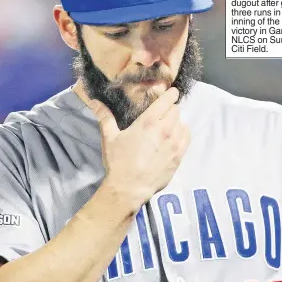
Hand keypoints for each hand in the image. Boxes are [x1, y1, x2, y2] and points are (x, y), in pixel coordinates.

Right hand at [88, 88, 190, 209]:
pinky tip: (174, 137)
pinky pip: (187, 138)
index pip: (167, 100)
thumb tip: (94, 102)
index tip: (171, 93)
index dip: (170, 94)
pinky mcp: (179, 156)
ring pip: (182, 123)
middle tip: (163, 113)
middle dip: (170, 109)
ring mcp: (174, 144)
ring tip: (168, 127)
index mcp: (148, 122)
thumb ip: (105, 117)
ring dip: (176, 122)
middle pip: (176, 110)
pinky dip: (182, 134)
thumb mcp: (109, 138)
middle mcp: (164, 130)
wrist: (129, 188)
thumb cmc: (118, 162)